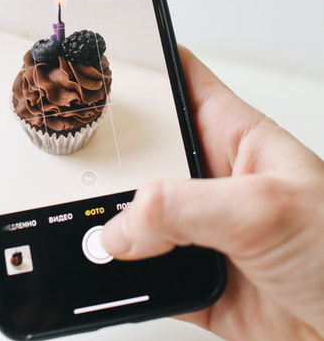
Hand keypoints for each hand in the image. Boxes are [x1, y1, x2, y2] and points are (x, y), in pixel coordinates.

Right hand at [102, 47, 323, 340]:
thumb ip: (186, 208)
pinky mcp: (191, 278)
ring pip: (133, 214)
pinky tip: (109, 272)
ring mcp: (199, 230)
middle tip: (75, 165)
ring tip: (88, 226)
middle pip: (141, 151)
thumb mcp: (265, 209)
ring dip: (109, 222)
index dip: (142, 65)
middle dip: (107, 154)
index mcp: (234, 135)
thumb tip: (121, 225)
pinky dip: (119, 275)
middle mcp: (210, 179)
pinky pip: (140, 271)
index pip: (180, 79)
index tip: (96, 63)